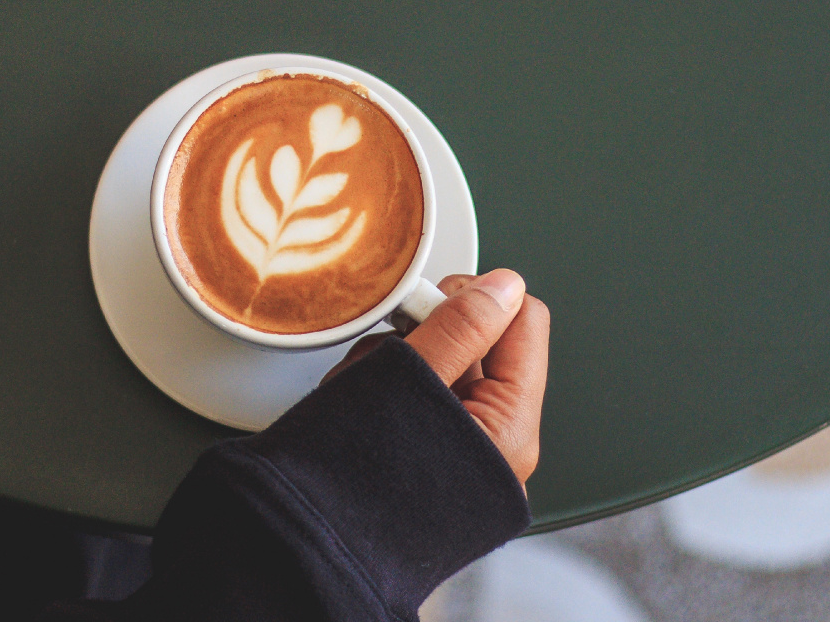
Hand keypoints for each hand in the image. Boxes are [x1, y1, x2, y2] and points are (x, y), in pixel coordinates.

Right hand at [323, 270, 548, 484]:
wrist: (306, 543)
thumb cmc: (353, 483)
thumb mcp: (410, 384)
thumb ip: (461, 329)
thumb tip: (505, 286)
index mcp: (509, 428)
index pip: (523, 322)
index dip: (477, 299)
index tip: (428, 303)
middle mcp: (494, 440)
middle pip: (479, 340)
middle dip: (424, 336)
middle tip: (386, 356)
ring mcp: (459, 444)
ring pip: (439, 360)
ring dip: (395, 361)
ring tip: (362, 391)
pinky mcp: (428, 447)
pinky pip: (415, 389)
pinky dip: (383, 384)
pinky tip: (357, 403)